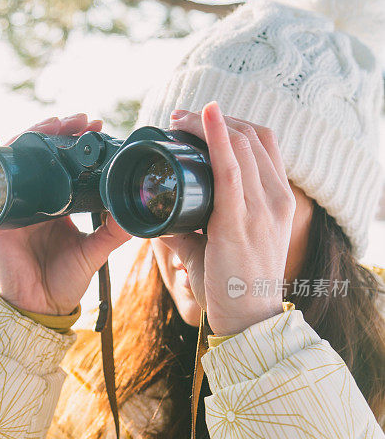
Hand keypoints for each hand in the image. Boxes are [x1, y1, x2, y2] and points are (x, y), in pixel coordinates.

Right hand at [0, 113, 131, 314]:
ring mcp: (16, 203)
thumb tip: (139, 208)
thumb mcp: (96, 252)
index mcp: (59, 202)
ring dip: (32, 135)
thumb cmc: (66, 280)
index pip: (67, 162)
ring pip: (19, 159)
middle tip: (81, 120)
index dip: (78, 141)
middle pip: (42, 153)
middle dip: (59, 131)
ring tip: (53, 124)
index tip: (97, 125)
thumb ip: (114, 231)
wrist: (40, 307)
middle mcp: (37, 198)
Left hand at [162, 103, 295, 335]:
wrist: (250, 321)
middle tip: (180, 118)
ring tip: (178, 119)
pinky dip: (217, 138)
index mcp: (278, 201)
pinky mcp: (240, 221)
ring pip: (241, 144)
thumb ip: (191, 230)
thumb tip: (160, 218)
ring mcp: (263, 209)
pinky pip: (231, 169)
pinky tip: (204, 117)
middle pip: (251, 136)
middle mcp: (276, 199)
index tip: (201, 120)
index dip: (232, 124)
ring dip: (206, 123)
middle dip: (214, 118)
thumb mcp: (219, 248)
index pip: (263, 144)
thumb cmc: (234, 287)